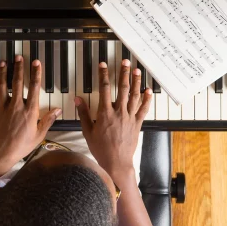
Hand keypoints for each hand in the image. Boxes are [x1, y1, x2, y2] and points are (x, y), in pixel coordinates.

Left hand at [0, 56, 60, 168]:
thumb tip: (57, 110)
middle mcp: (16, 105)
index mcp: (30, 110)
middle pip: (17, 82)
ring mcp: (4, 108)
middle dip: (18, 68)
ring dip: (2, 73)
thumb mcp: (40, 134)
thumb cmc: (22, 145)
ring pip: (2, 86)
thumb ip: (48, 120)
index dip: (36, 74)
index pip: (34, 88)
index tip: (36, 63)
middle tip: (18, 57)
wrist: (3, 152)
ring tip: (3, 62)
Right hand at [75, 59, 151, 183]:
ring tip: (137, 71)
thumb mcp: (87, 131)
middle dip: (124, 73)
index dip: (103, 75)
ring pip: (134, 96)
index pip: (104, 89)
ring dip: (136, 82)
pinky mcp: (137, 124)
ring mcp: (130, 117)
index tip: (103, 65)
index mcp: (105, 113)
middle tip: (125, 62)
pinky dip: (147, 99)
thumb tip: (78, 99)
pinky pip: (143, 109)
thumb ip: (84, 113)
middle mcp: (119, 112)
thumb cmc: (101, 149)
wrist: (116, 163)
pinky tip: (148, 90)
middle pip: (123, 88)